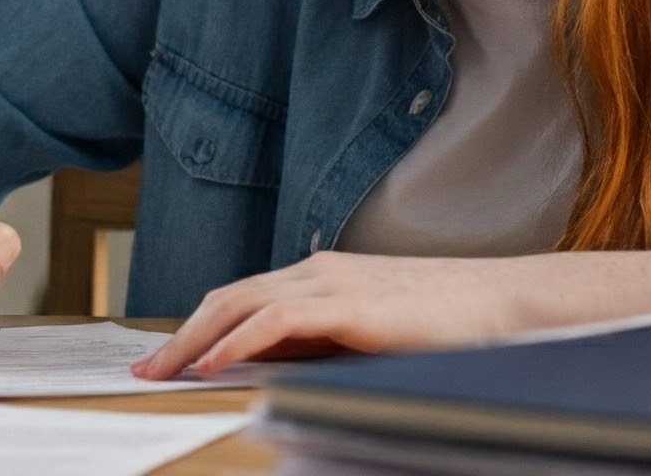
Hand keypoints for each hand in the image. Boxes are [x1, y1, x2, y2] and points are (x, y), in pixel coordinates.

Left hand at [133, 251, 533, 378]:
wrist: (505, 306)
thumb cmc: (446, 330)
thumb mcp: (370, 342)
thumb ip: (326, 350)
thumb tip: (278, 379)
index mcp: (319, 278)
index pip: (242, 298)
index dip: (199, 328)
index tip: (167, 360)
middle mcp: (316, 271)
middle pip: (229, 296)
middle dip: (182, 335)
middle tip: (145, 370)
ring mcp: (331, 281)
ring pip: (242, 303)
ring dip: (197, 339)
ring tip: (165, 371)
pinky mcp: (350, 302)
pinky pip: (278, 317)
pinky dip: (240, 340)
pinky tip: (216, 365)